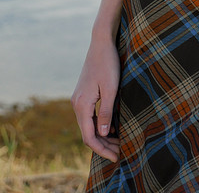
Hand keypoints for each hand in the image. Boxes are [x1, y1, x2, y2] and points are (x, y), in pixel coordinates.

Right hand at [71, 35, 120, 162]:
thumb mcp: (111, 88)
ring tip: (120, 142)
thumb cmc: (108, 63)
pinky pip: (90, 116)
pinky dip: (101, 124)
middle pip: (88, 133)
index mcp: (82, 104)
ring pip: (89, 125)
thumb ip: (106, 112)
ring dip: (103, 135)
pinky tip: (114, 126)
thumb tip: (104, 133)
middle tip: (121, 152)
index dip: (102, 149)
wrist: (101, 42)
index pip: (89, 136)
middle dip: (104, 144)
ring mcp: (79, 99)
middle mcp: (77, 104)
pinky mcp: (84, 94)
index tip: (116, 156)